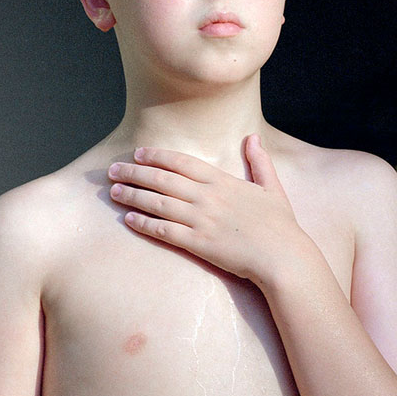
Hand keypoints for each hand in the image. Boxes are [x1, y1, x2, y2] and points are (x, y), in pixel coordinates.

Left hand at [107, 134, 307, 284]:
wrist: (283, 257)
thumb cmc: (280, 226)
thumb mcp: (273, 188)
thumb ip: (259, 162)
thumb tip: (253, 138)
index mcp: (222, 181)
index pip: (181, 162)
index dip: (157, 156)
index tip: (138, 153)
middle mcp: (208, 197)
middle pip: (162, 179)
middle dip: (135, 172)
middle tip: (113, 170)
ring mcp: (201, 220)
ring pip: (158, 203)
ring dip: (133, 195)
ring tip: (114, 191)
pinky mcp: (198, 244)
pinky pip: (164, 231)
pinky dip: (144, 224)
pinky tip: (128, 219)